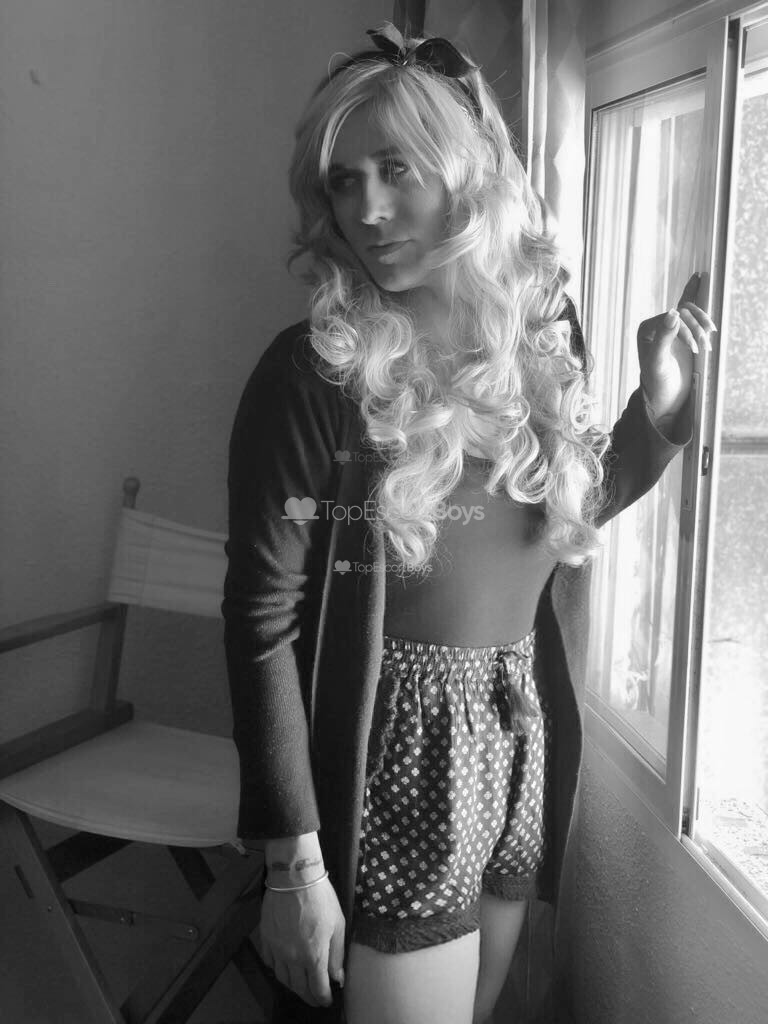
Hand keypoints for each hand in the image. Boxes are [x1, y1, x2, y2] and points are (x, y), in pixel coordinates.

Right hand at [258, 876, 345, 1007]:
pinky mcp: (265, 938)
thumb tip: (338, 978)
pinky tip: (284, 965)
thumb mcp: (338, 924)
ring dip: (293, 985)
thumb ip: (337, 954)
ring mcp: (276, 949)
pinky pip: (269, 962)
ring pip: (282, 978)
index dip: (323, 999)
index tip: (327, 1000)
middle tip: (315, 997)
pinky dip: (277, 969)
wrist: (294, 877)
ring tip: (301, 984)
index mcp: (313, 955)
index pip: (318, 989)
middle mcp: (292, 958)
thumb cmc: (321, 898)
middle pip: (298, 988)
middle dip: (309, 996)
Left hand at [636, 271, 717, 422]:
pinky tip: (699, 278)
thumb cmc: (658, 383)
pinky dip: (694, 295)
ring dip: (702, 325)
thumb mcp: (659, 362)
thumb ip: (664, 338)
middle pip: (683, 313)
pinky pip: (687, 308)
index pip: (672, 318)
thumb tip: (673, 311)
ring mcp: (668, 327)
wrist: (665, 397)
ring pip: (690, 313)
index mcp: (646, 329)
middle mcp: (655, 325)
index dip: (686, 330)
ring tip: (708, 343)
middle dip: (697, 327)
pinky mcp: (679, 331)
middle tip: (705, 345)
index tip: (695, 348)